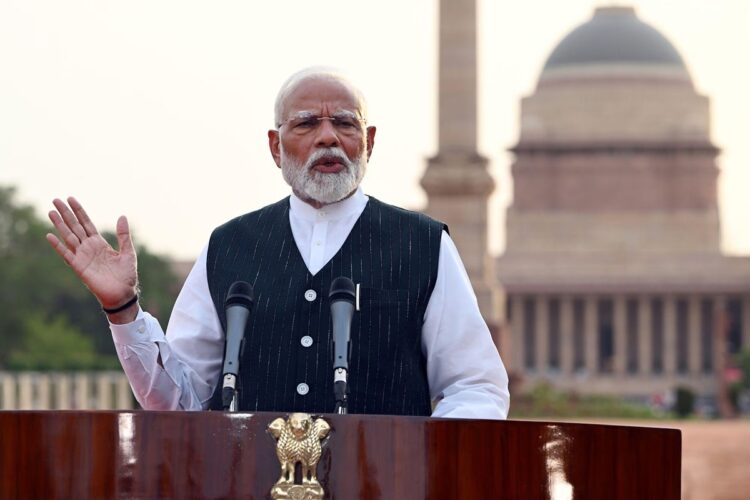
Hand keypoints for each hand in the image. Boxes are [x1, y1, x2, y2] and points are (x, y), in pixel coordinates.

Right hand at [46, 197, 138, 319]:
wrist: (123, 293)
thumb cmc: (126, 275)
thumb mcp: (128, 252)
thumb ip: (123, 235)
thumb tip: (122, 216)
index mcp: (99, 243)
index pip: (86, 223)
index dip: (79, 211)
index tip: (70, 198)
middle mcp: (88, 247)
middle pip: (74, 226)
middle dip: (66, 213)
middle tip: (55, 199)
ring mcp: (82, 256)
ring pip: (68, 237)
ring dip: (59, 225)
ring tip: (51, 212)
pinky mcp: (79, 267)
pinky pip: (66, 254)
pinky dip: (58, 245)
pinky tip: (50, 236)